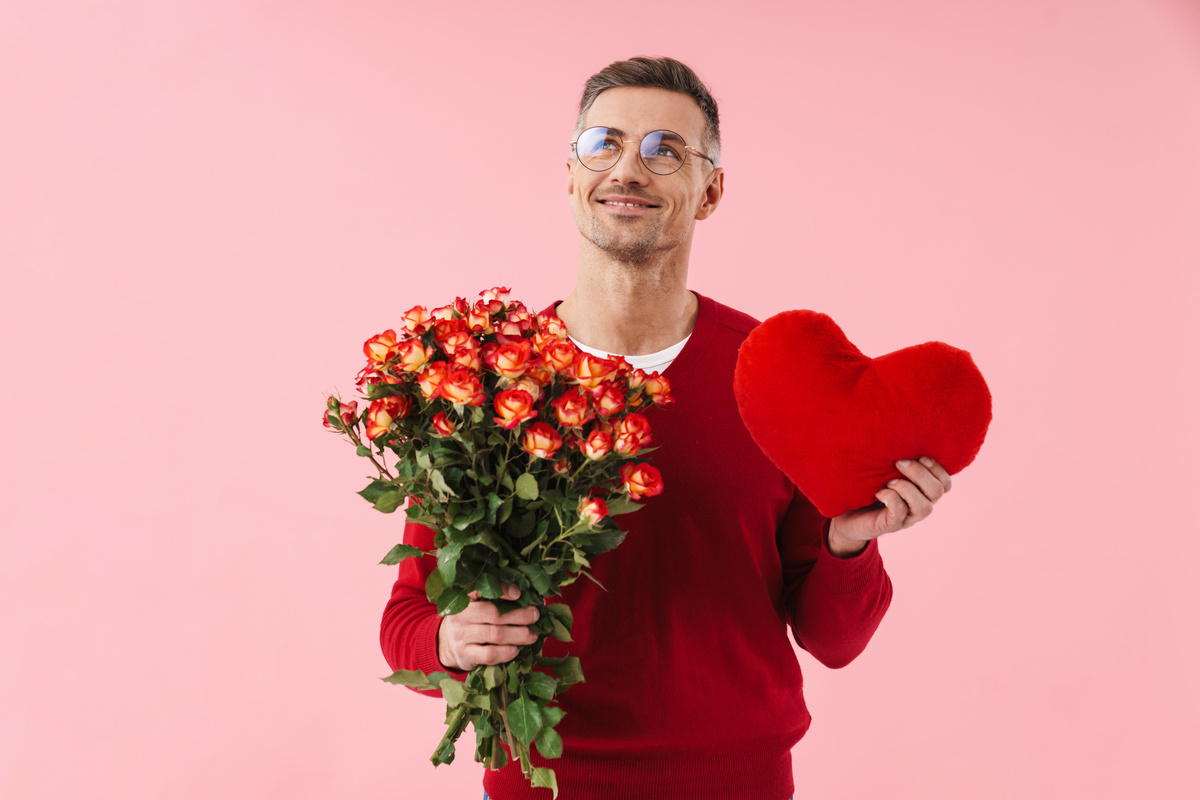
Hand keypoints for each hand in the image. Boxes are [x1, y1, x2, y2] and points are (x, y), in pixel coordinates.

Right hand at [436, 583, 539, 670]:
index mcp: (464, 599)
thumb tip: (528, 597)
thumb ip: (495, 600)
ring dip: (519, 635)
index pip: (480, 589)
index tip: (519, 593)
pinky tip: (516, 650)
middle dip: (519, 615)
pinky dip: (506, 652)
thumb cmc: (471, 621)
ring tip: (533, 635)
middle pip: (494, 614)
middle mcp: (460, 616)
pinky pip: (489, 654)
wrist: (447, 644)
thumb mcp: (476, 606)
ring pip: (495, 634)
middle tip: (535, 615)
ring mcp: (461, 636)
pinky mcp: (465, 655)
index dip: (501, 590)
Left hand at [827, 457, 951, 556]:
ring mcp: (907, 518)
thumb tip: (898, 432)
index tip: (920, 456)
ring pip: (924, 507)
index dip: (938, 469)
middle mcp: (919, 506)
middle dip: (920, 473)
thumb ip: (897, 460)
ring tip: (889, 481)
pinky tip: (878, 492)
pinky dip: (891, 499)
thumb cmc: (868, 488)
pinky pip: (900, 513)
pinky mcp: (890, 525)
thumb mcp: (885, 471)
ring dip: (907, 488)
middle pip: (937, 491)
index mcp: (923, 492)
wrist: (848, 515)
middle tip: (898, 463)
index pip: (946, 484)